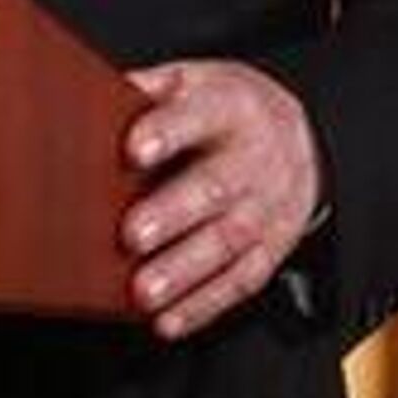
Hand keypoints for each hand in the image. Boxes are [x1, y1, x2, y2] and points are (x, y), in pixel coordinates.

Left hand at [119, 58, 320, 340]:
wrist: (300, 134)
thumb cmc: (228, 106)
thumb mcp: (195, 77)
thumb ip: (152, 87)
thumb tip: (98, 94)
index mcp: (229, 107)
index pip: (197, 116)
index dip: (166, 132)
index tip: (133, 151)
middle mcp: (252, 159)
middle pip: (213, 187)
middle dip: (172, 214)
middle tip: (131, 236)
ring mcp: (266, 207)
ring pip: (227, 243)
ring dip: (184, 272)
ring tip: (143, 291)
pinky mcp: (273, 248)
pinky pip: (241, 281)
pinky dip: (205, 305)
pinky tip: (170, 320)